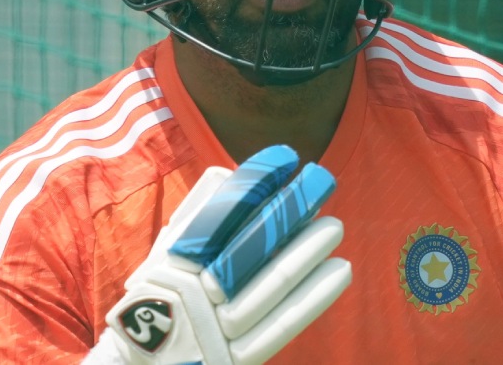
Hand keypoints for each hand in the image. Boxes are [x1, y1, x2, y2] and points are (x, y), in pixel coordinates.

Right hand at [92, 146, 349, 364]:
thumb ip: (196, 217)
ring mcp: (211, 331)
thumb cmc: (162, 302)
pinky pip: (279, 329)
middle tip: (321, 180)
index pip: (214, 218)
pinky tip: (340, 269)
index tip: (285, 157)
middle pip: (245, 249)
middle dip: (286, 212)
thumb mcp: (166, 259)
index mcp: (171, 264)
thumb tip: (228, 175)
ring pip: (266, 288)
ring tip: (335, 225)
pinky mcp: (233, 361)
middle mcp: (189, 296)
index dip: (250, 186)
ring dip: (304, 254)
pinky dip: (312, 299)